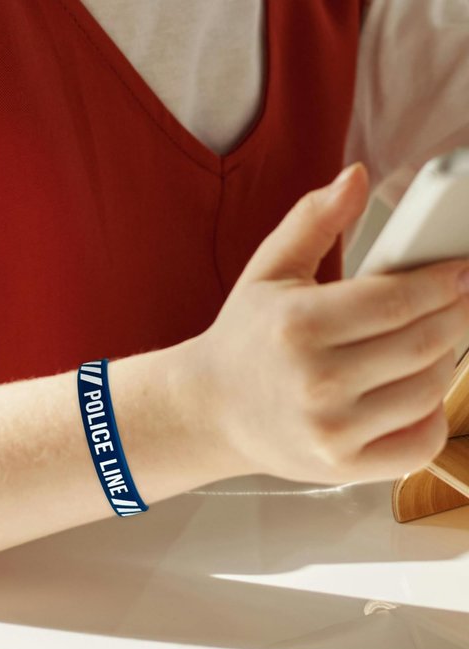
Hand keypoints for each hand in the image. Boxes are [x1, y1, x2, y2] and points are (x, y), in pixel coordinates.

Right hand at [183, 163, 468, 483]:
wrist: (209, 411)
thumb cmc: (243, 340)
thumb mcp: (267, 273)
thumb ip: (311, 221)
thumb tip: (356, 178)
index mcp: (297, 326)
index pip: (400, 299)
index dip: (445, 281)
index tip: (459, 271)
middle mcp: (316, 382)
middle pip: (426, 342)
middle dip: (455, 315)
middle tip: (455, 301)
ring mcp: (331, 430)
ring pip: (430, 388)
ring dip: (443, 360)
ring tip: (429, 341)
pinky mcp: (343, 466)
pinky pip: (420, 441)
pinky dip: (431, 414)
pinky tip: (412, 391)